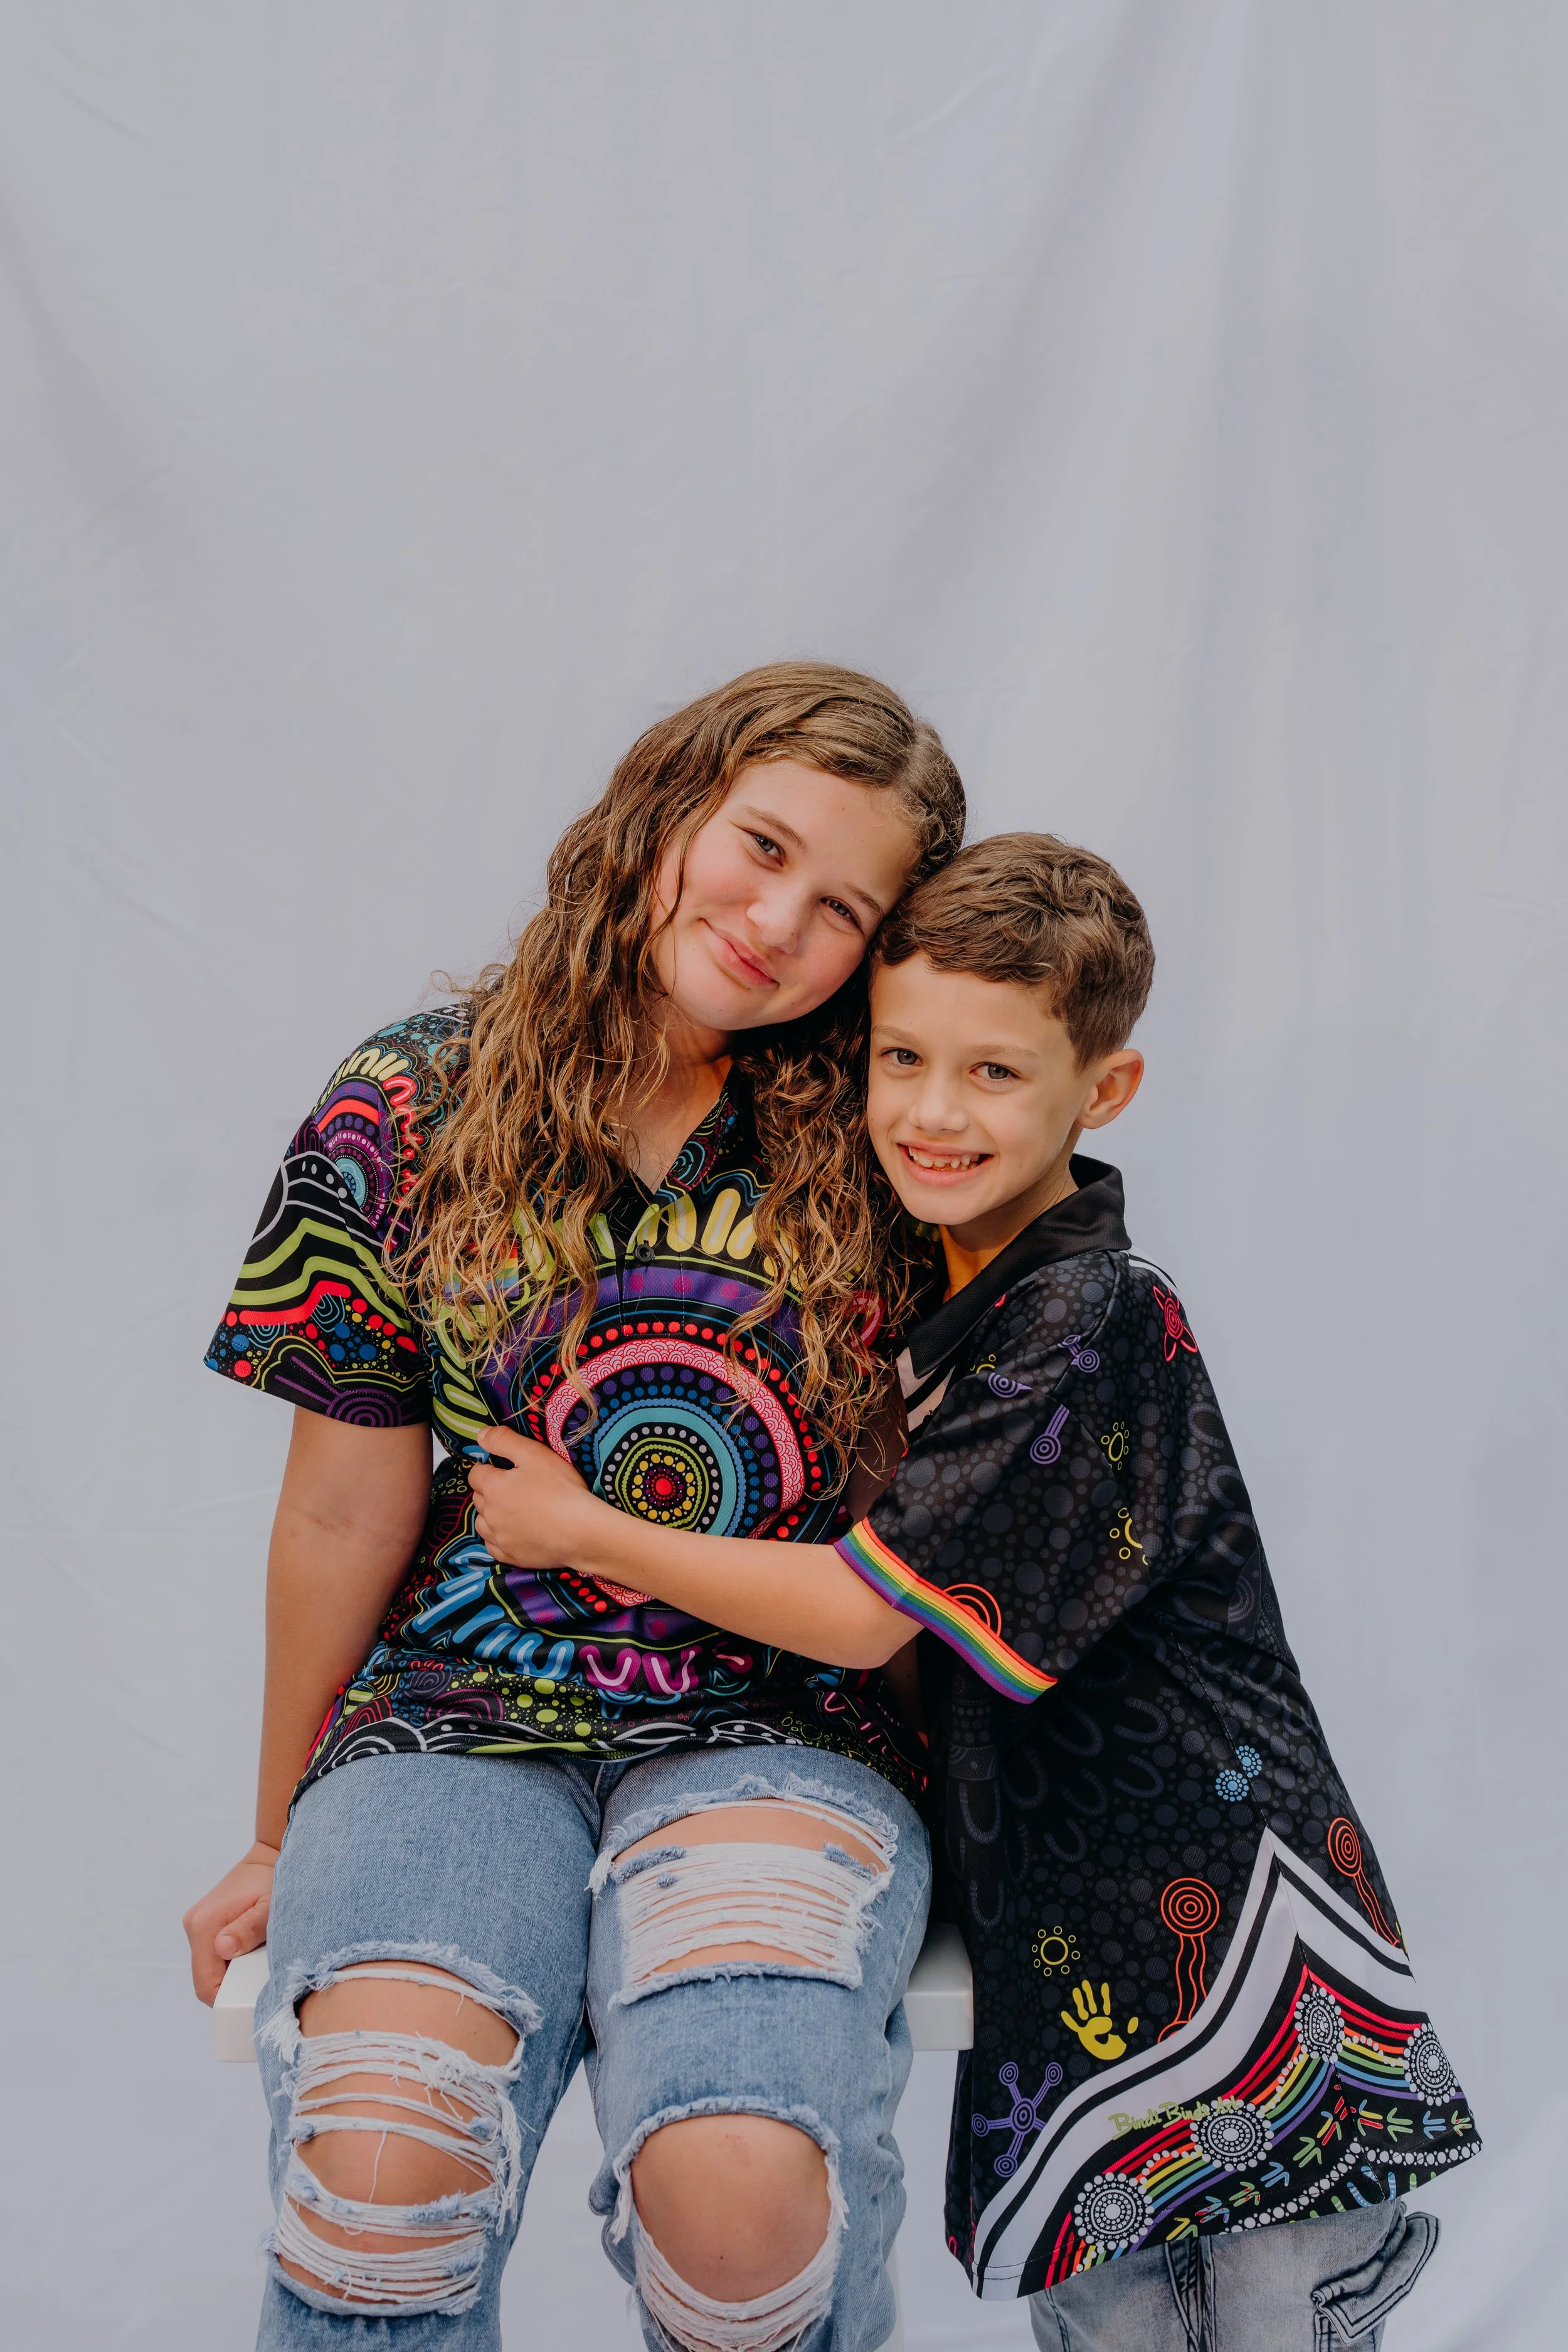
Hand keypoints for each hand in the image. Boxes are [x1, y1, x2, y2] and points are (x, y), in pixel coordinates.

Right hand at [183, 1841, 279, 2005]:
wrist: (271, 1856)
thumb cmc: (275, 1880)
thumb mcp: (270, 1907)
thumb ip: (248, 1929)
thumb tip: (223, 1948)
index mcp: (204, 1925)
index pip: (205, 1985)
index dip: (226, 2000)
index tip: (252, 2000)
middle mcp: (194, 1924)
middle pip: (206, 1978)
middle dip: (232, 1986)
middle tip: (260, 1981)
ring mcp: (197, 1923)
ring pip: (209, 1967)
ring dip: (232, 1972)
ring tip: (259, 1962)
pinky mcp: (204, 1923)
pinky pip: (213, 1954)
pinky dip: (231, 1959)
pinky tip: (252, 1951)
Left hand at [468, 1426, 594, 1566]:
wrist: (583, 1532)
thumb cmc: (561, 1489)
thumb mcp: (534, 1454)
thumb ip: (504, 1441)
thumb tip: (480, 1435)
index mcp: (493, 1488)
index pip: (476, 1474)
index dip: (487, 1467)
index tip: (502, 1467)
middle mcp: (490, 1515)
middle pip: (479, 1498)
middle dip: (489, 1489)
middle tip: (512, 1485)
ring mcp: (500, 1538)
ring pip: (482, 1523)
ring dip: (490, 1514)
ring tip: (511, 1509)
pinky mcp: (512, 1556)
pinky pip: (494, 1546)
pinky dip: (498, 1538)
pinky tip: (513, 1532)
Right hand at [1059, 1979, 1138, 2061]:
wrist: (1108, 2058)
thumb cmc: (1116, 2046)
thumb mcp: (1124, 2038)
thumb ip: (1128, 2029)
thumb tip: (1135, 2019)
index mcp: (1106, 2019)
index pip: (1105, 2005)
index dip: (1105, 1995)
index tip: (1104, 1985)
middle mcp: (1096, 2019)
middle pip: (1092, 2004)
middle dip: (1089, 1994)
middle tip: (1085, 1982)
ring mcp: (1088, 2024)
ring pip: (1082, 2010)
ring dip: (1079, 2001)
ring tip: (1075, 1990)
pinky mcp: (1082, 2032)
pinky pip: (1074, 2025)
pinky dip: (1069, 2020)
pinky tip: (1064, 2013)